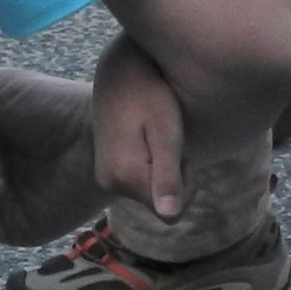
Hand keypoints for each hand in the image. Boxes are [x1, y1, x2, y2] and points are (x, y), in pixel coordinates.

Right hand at [86, 36, 188, 217]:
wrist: (119, 71)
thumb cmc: (150, 94)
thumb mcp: (167, 132)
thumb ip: (168, 176)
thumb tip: (171, 218)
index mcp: (126, 176)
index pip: (173, 212)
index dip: (185, 184)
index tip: (179, 149)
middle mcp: (109, 182)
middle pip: (160, 204)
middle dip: (175, 177)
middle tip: (169, 137)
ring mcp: (105, 177)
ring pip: (151, 192)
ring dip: (164, 170)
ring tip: (157, 133)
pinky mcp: (106, 171)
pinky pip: (139, 182)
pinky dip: (152, 165)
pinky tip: (147, 137)